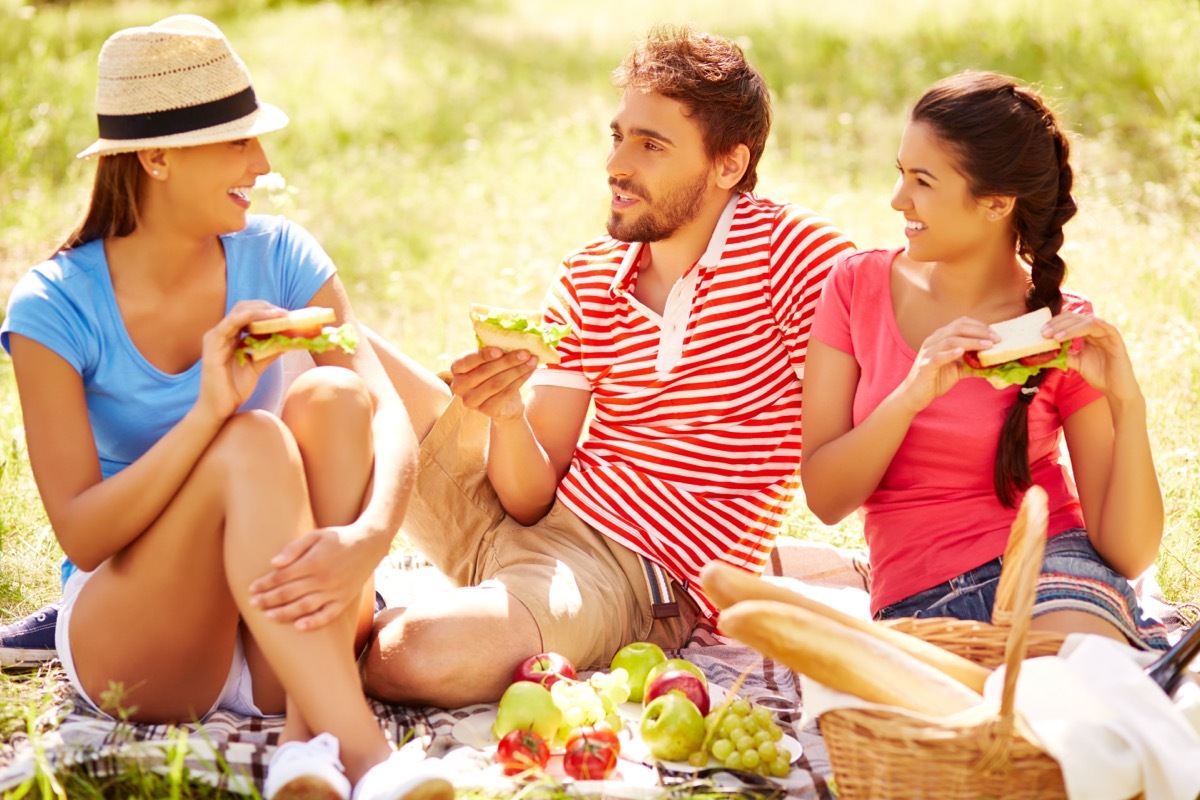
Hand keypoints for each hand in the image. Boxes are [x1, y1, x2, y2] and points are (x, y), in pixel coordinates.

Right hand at [197, 301, 285, 421]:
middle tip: (286, 314)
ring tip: (280, 315)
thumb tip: (288, 340)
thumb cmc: (234, 388)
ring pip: (239, 313)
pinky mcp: (212, 345)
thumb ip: (269, 352)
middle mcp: (222, 332)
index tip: (288, 315)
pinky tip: (257, 316)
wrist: (220, 408)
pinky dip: (243, 318)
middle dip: (267, 308)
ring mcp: (216, 337)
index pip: (249, 313)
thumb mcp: (257, 366)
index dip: (268, 311)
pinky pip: (228, 325)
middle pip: (244, 308)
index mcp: (230, 335)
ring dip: (261, 312)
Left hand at [247, 524, 376, 630]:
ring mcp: (335, 591)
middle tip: (252, 604)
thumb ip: (294, 548)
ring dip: (284, 613)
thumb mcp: (316, 535)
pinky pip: (328, 615)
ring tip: (268, 616)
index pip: (282, 576)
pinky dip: (314, 623)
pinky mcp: (344, 599)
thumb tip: (273, 564)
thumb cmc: (339, 538)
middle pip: (289, 593)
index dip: (265, 583)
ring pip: (305, 606)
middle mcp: (324, 578)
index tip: (252, 588)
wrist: (370, 543)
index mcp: (314, 561)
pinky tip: (298, 627)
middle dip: (268, 599)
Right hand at [448, 347, 537, 422]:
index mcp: (457, 369)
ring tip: (532, 360)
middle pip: (485, 372)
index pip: (466, 361)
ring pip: (497, 383)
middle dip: (507, 361)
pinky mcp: (486, 410)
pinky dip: (520, 380)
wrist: (504, 402)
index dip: (483, 355)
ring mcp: (471, 401)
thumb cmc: (495, 374)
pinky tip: (529, 371)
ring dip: (517, 370)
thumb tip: (513, 338)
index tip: (500, 350)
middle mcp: (459, 386)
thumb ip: (494, 351)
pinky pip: (506, 393)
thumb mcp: (490, 361)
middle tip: (525, 353)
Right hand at [897, 317, 997, 411]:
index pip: (961, 323)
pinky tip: (962, 352)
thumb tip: (993, 365)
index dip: (979, 326)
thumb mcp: (957, 370)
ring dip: (971, 342)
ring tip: (987, 346)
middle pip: (958, 327)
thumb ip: (972, 364)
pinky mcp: (925, 366)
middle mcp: (933, 341)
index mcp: (940, 338)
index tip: (994, 334)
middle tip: (996, 339)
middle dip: (980, 332)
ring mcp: (928, 352)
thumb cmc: (935, 380)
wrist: (914, 395)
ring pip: (950, 340)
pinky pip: (938, 357)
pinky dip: (951, 353)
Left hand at [1045, 312, 1139, 398]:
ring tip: (1053, 336)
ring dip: (1067, 327)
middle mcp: (1097, 329)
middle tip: (1043, 332)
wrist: (1115, 388)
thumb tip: (1043, 352)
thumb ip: (1062, 354)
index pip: (1069, 320)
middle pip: (1075, 317)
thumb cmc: (1097, 374)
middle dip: (1057, 323)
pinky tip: (1065, 336)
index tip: (1040, 332)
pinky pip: (1099, 326)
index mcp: (1087, 333)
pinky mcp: (1115, 337)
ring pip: (1085, 320)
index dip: (1054, 323)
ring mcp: (1106, 331)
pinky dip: (1080, 329)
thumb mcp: (1075, 362)